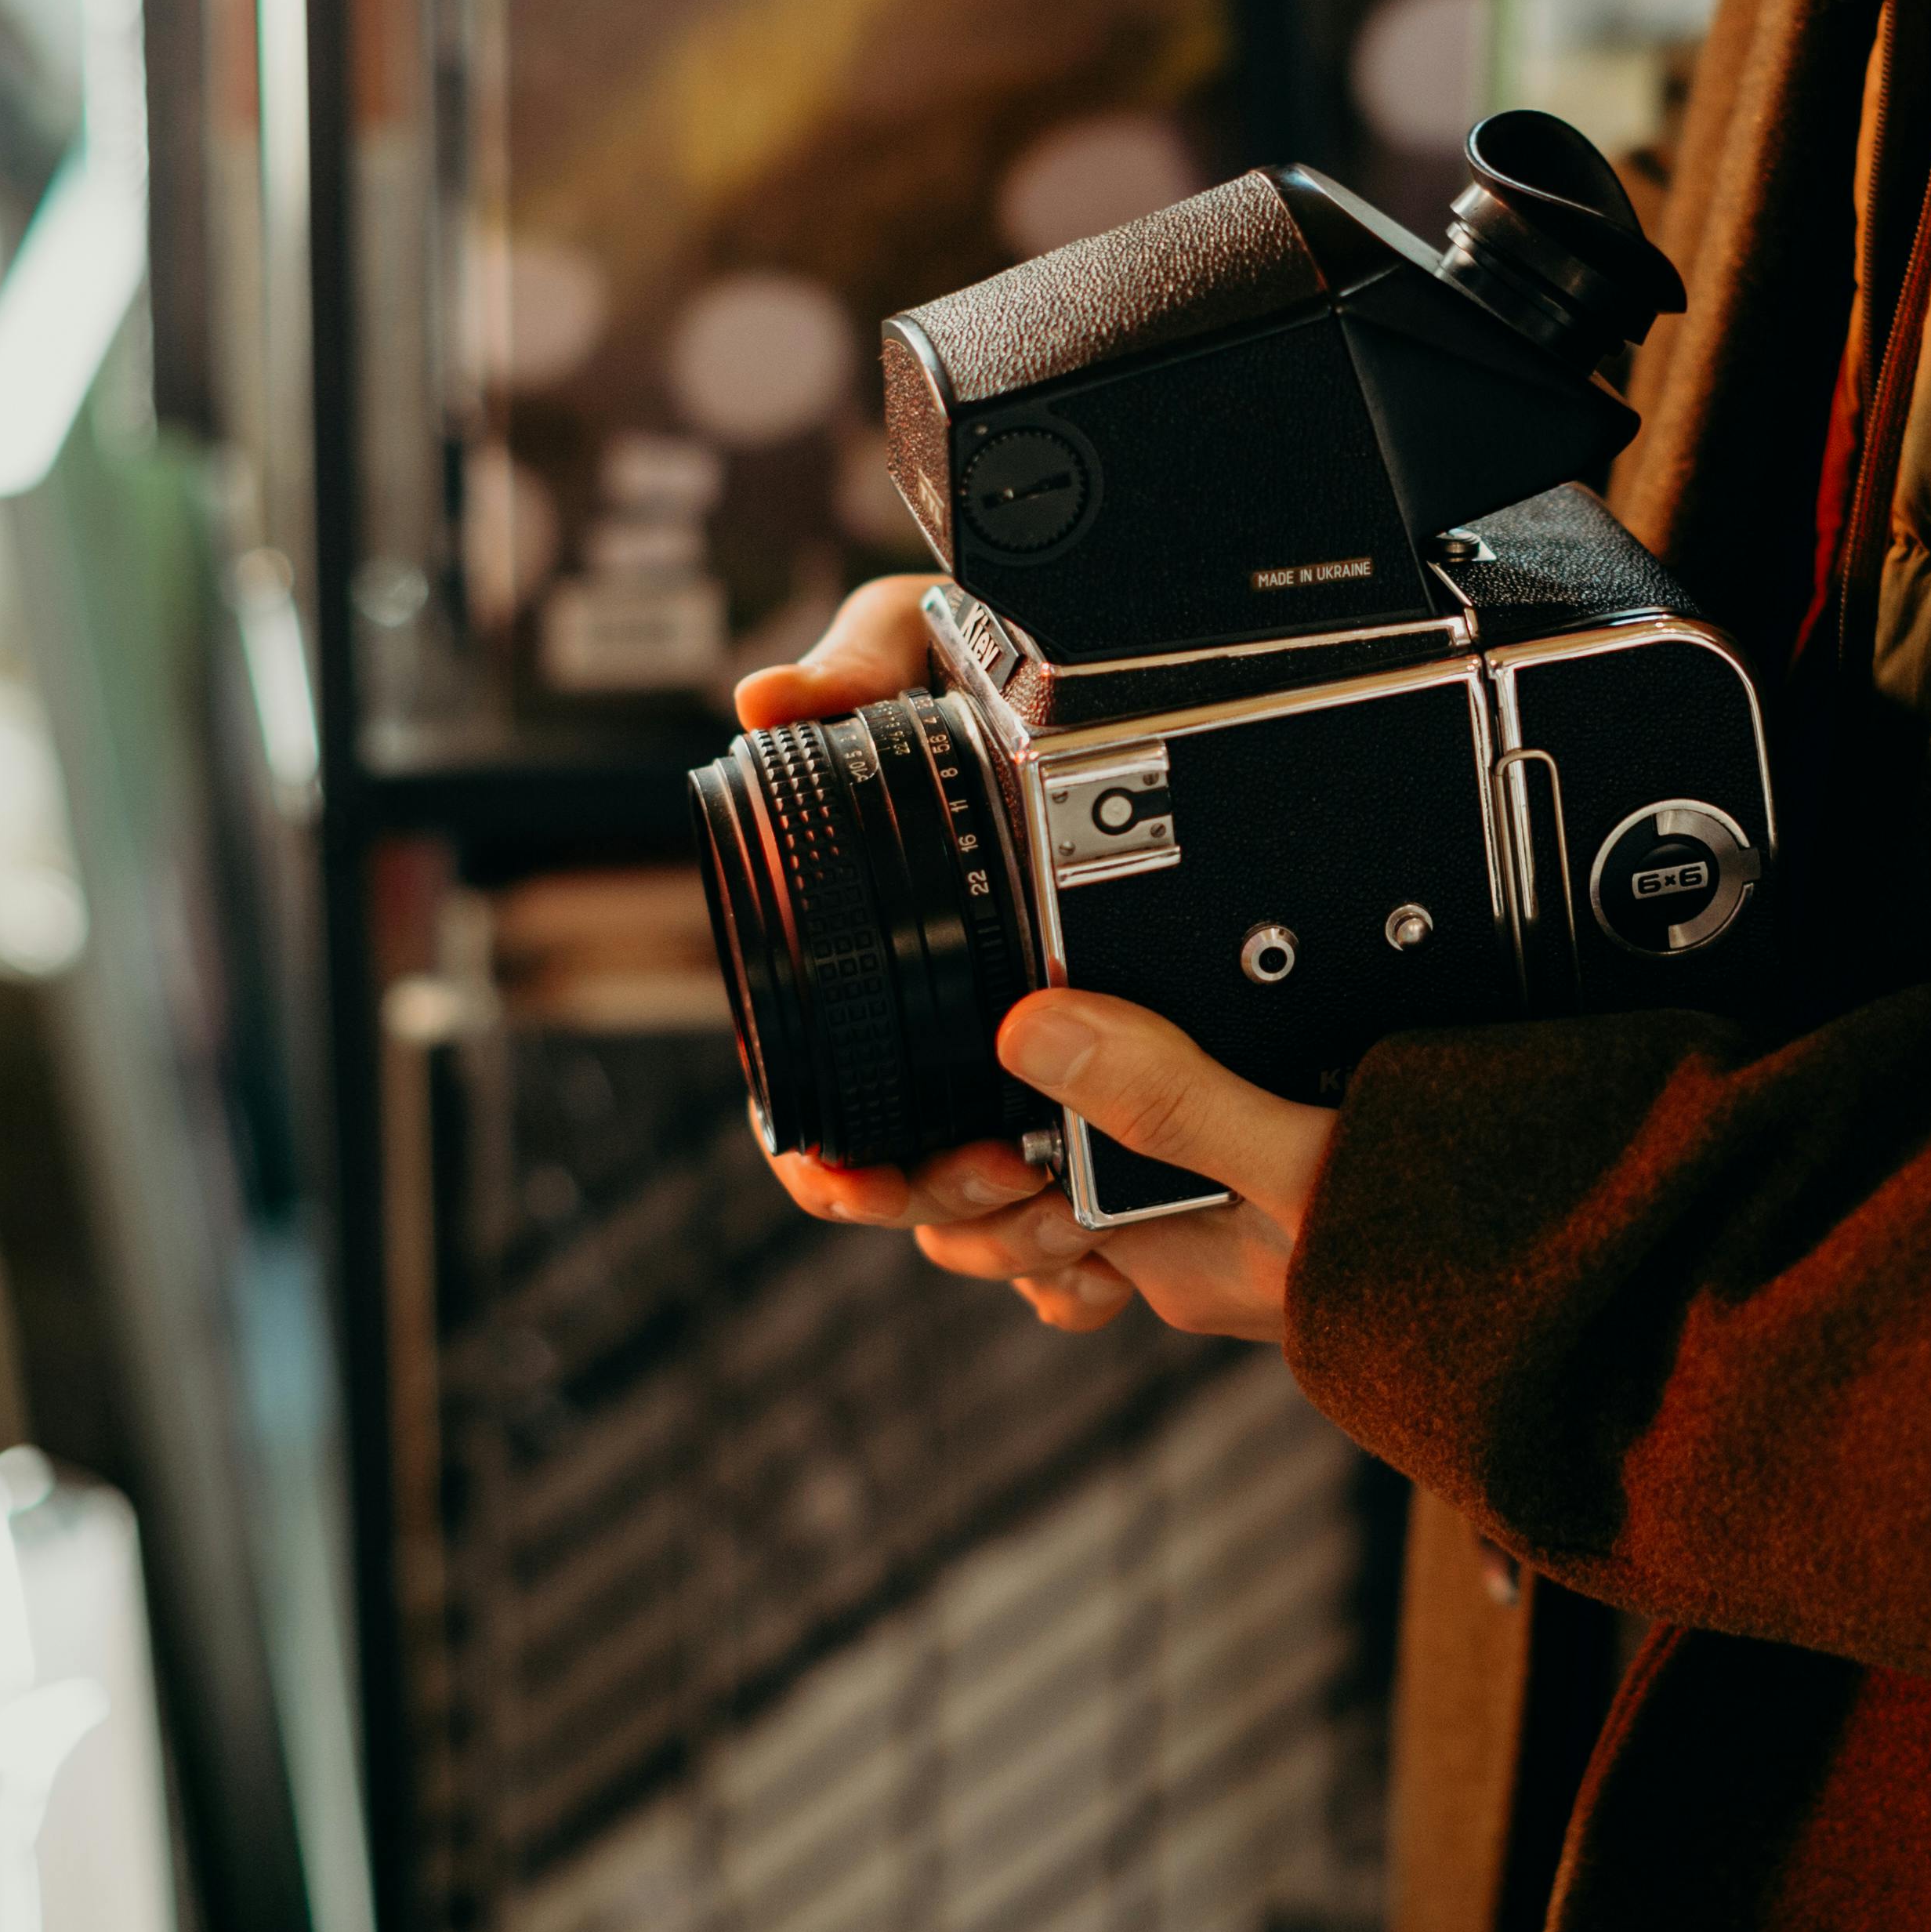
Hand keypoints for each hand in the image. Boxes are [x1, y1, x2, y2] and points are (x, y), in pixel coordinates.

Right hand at [736, 584, 1335, 1337]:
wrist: (1158, 691)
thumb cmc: (1008, 679)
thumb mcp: (945, 652)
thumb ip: (858, 664)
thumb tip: (772, 699)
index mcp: (891, 979)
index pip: (827, 1116)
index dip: (832, 1166)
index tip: (854, 1177)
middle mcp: (957, 1050)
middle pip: (913, 1196)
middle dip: (947, 1208)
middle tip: (1008, 1176)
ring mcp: (1037, 1098)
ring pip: (997, 1236)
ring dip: (1020, 1244)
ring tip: (1073, 1213)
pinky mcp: (1126, 1131)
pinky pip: (1084, 1257)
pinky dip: (1080, 1279)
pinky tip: (1111, 1265)